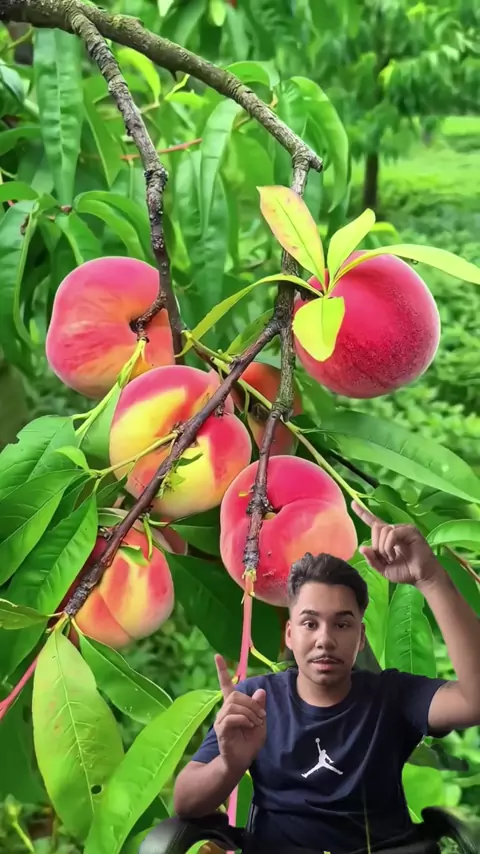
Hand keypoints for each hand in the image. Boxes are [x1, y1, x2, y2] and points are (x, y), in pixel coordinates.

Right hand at [213, 655, 266, 774]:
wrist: (241, 762)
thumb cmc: (249, 742)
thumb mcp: (260, 722)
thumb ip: (259, 707)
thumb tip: (261, 691)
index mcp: (232, 706)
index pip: (225, 684)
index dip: (222, 670)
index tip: (217, 656)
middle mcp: (224, 710)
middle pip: (235, 694)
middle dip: (251, 703)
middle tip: (261, 717)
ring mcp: (221, 720)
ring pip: (234, 704)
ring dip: (250, 712)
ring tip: (255, 723)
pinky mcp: (221, 730)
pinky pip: (232, 717)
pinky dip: (244, 720)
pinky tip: (250, 726)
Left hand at [352, 501, 441, 587]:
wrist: (421, 577)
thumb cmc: (405, 572)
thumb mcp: (383, 568)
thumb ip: (372, 559)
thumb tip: (362, 547)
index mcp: (387, 537)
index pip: (373, 522)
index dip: (362, 513)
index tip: (353, 503)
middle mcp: (394, 530)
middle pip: (376, 528)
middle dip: (376, 545)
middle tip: (385, 558)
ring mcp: (403, 529)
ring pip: (383, 530)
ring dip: (383, 548)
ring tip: (392, 558)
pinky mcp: (410, 531)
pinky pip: (392, 533)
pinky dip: (389, 545)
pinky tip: (394, 554)